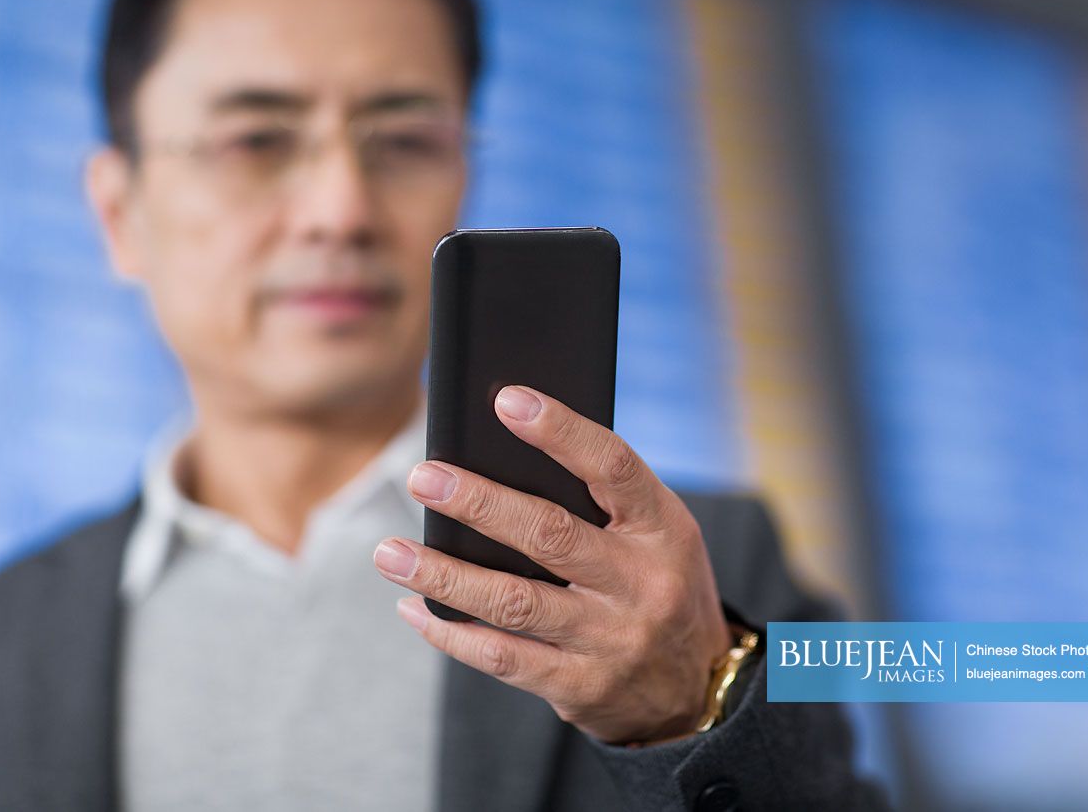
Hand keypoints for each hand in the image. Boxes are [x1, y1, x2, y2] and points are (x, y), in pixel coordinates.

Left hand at [372, 385, 732, 744]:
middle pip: (549, 534)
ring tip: (391, 551)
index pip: (613, 467)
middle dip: (479, 503)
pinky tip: (415, 608)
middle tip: (423, 478)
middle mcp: (642, 583)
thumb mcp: (658, 535)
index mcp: (664, 529)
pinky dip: (450, 632)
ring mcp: (611, 638)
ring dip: (443, 575)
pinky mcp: (579, 685)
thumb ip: (599, 500)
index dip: (561, 431)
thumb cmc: (658, 584)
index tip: (508, 401)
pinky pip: (502, 658)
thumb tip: (498, 456)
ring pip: (513, 601)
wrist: (696, 687)